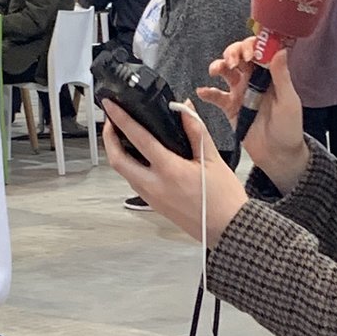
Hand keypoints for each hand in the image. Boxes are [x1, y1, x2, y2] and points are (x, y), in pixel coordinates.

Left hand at [101, 100, 246, 246]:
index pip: (138, 138)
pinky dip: (129, 166)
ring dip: (117, 153)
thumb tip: (184, 108)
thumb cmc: (224, 198)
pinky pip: (134, 182)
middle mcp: (154, 185)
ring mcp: (152, 197)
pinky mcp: (155, 205)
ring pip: (123, 172)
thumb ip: (196, 130)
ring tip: (122, 136)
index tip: (111, 106)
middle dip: (108, 138)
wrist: (228, 229)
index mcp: (169, 170)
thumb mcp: (212, 159)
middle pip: (117, 160)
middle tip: (111, 121)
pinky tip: (138, 157)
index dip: (121, 119)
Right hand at [198, 40, 308, 193]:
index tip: (250, 53)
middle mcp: (254, 80)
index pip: (259, 51)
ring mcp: (241, 93)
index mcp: (271, 75)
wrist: (278, 154)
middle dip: (233, 53)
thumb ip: (282, 76)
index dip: (252, 47)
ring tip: (216, 70)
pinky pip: (217, 97)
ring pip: (226, 72)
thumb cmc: (289, 128)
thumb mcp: (288, 100)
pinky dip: (208, 92)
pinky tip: (203, 91)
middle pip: (239, 56)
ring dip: (219, 66)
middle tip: (233, 61)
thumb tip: (280, 50)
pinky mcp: (231, 107)